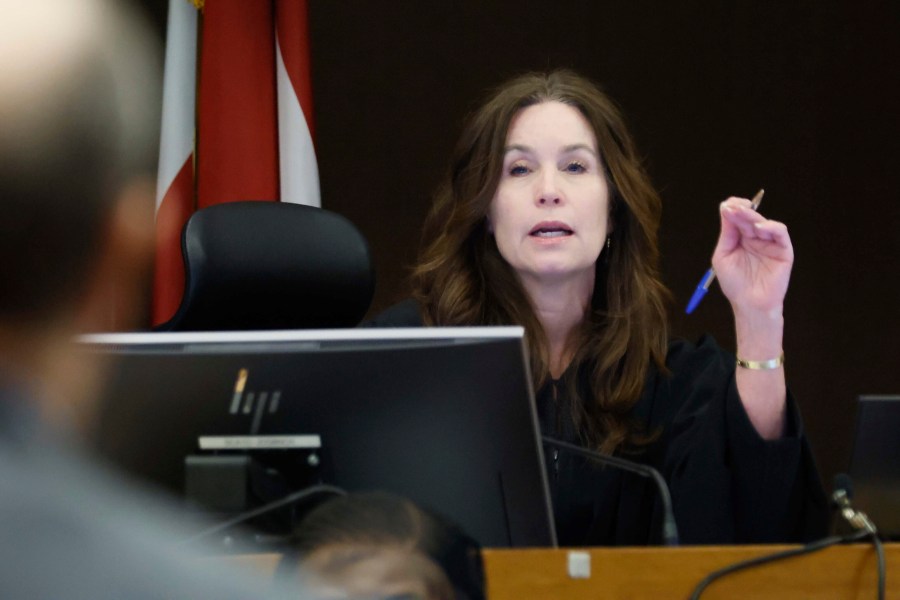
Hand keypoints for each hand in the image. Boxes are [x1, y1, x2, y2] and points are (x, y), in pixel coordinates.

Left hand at [712, 196, 792, 317]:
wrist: (749, 304)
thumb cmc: (734, 283)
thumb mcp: (723, 255)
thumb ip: (727, 234)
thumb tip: (727, 210)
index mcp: (740, 238)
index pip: (738, 218)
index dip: (733, 209)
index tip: (726, 207)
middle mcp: (755, 238)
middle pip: (749, 217)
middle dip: (741, 211)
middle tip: (732, 207)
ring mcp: (770, 243)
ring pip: (764, 222)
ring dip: (753, 216)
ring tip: (743, 213)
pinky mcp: (783, 250)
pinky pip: (780, 233)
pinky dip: (771, 227)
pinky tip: (759, 227)